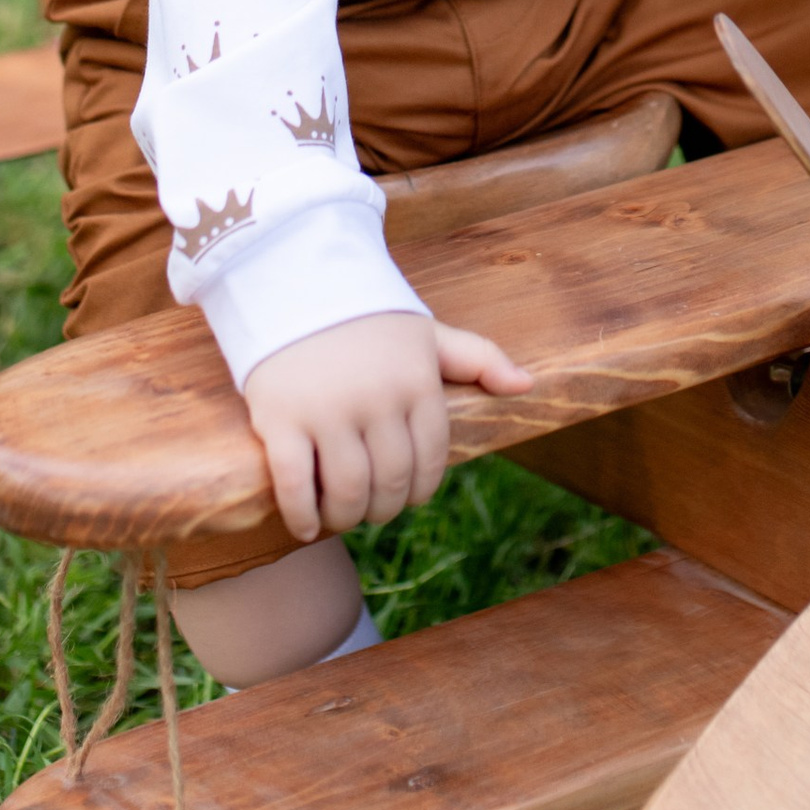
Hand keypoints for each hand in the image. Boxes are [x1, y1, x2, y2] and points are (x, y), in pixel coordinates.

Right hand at [243, 311, 532, 543]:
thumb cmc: (366, 318)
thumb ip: (478, 358)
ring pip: (347, 490)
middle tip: (372, 509)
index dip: (419, 489)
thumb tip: (528, 385)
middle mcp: (377, 399)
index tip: (405, 497)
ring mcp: (326, 411)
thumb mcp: (427, 333)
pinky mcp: (281, 419)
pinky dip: (302, 515)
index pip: (430, 459)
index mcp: (417, 382)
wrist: (293, 283)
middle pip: (390, 482)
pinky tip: (305, 527)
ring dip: (346, 516)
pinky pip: (295, 484)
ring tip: (340, 514)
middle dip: (383, 507)